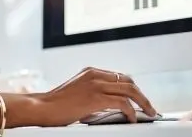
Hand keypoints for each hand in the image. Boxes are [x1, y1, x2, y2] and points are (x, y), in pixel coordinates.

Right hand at [33, 67, 157, 125]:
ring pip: (130, 90)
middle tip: (149, 108)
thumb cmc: (57, 105)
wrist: (42, 108)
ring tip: (148, 113)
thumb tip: (112, 106)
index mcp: (90, 72)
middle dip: (141, 95)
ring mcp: (95, 85)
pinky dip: (131, 111)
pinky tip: (132, 119)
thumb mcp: (77, 92)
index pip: (120, 77)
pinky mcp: (96, 97)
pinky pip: (123, 103)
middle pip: (128, 81)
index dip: (133, 89)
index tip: (140, 99)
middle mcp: (94, 75)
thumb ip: (94, 94)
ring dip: (143, 103)